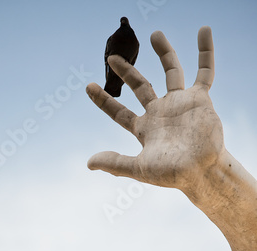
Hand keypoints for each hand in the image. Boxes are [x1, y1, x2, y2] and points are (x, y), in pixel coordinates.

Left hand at [86, 26, 222, 192]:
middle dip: (127, 72)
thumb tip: (89, 163)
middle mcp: (160, 113)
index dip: (104, 99)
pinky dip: (205, 52)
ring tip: (154, 33)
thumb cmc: (172, 175)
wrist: (201, 172)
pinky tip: (203, 32)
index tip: (88, 86)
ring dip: (164, 53)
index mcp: (144, 129)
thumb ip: (115, 163)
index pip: (119, 112)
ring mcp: (180, 104)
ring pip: (171, 72)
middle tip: (111, 58)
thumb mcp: (138, 168)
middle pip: (141, 86)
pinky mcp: (200, 99)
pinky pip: (204, 72)